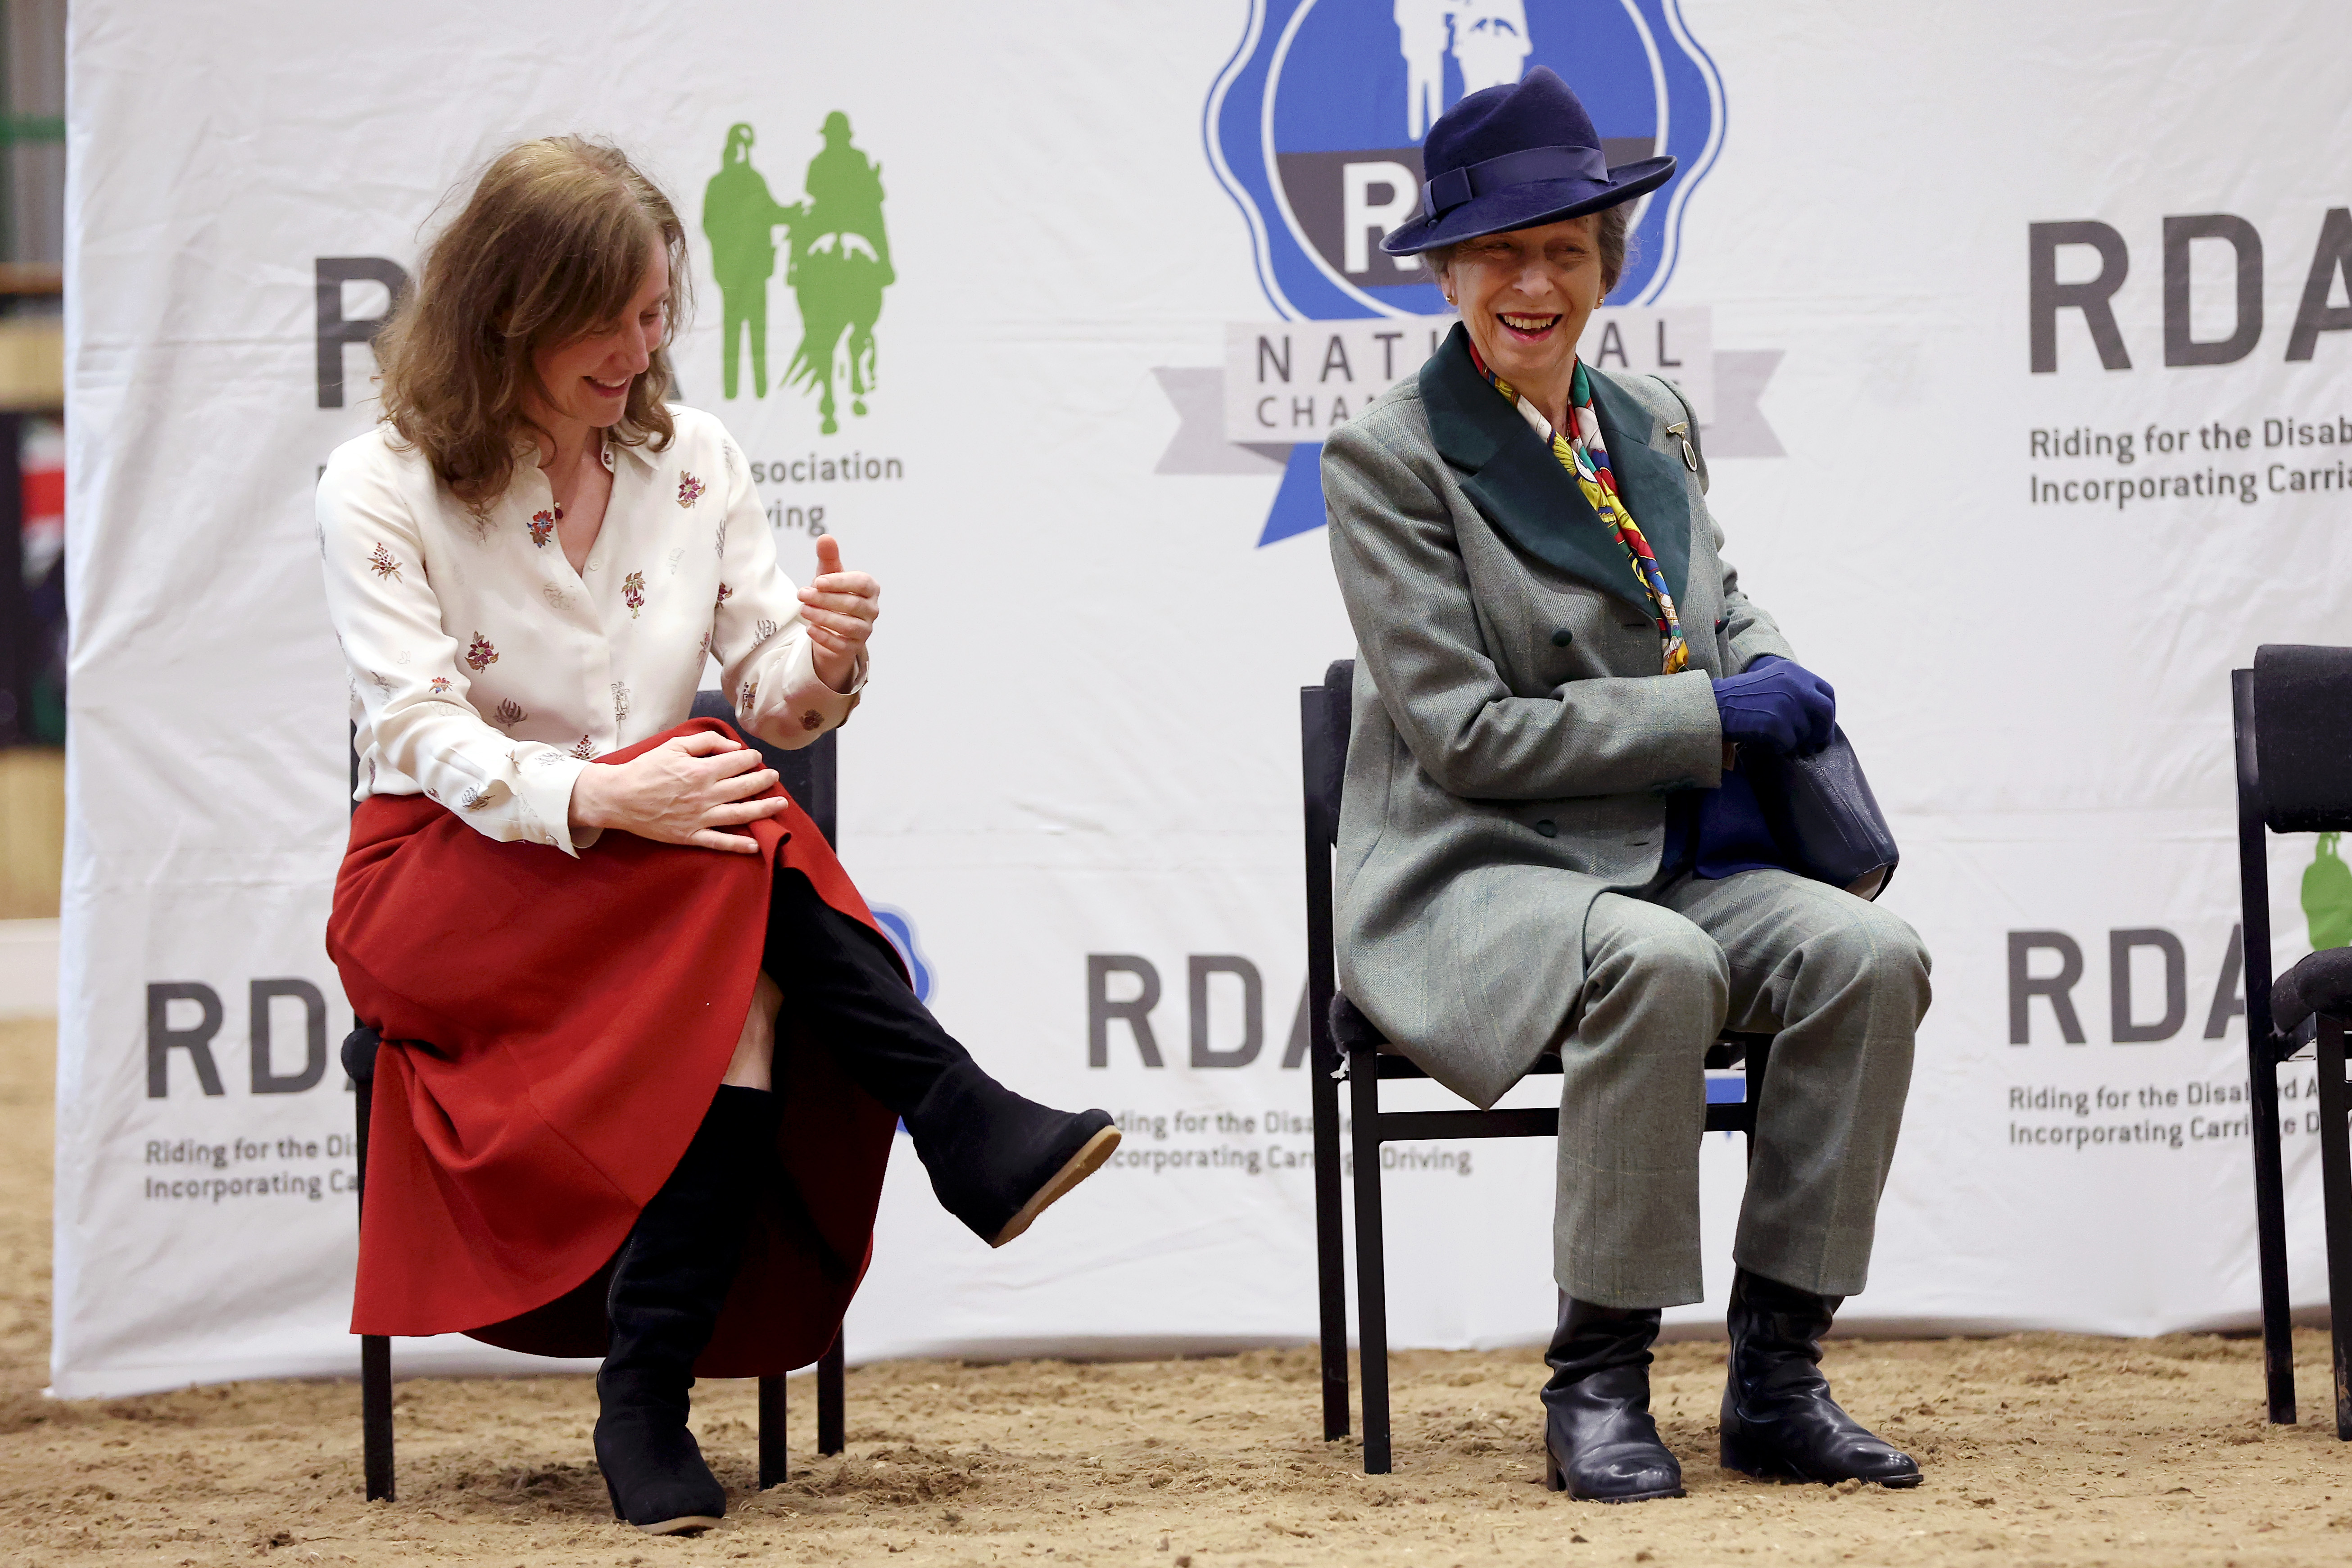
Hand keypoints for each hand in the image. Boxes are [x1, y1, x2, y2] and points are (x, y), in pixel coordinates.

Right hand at [568, 730, 785, 853]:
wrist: (618, 797)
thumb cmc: (645, 769)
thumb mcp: (674, 746)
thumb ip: (706, 742)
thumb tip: (734, 748)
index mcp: (700, 771)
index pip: (737, 763)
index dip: (751, 759)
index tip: (756, 758)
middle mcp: (704, 795)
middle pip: (744, 788)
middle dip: (764, 781)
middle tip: (775, 777)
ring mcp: (698, 818)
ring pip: (739, 815)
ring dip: (763, 810)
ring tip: (780, 804)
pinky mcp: (689, 835)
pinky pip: (718, 842)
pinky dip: (737, 845)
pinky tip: (755, 845)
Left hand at [797, 534, 878, 692]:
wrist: (832, 627)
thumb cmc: (833, 596)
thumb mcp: (828, 576)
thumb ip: (828, 557)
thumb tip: (825, 537)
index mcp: (870, 589)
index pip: (861, 583)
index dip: (840, 582)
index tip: (817, 581)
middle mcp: (872, 610)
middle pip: (852, 604)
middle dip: (825, 599)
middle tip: (802, 594)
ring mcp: (865, 630)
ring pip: (848, 625)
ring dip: (824, 617)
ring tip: (804, 610)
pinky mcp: (853, 648)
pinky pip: (841, 644)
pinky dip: (825, 637)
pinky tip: (809, 629)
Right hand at [1712, 656, 1835, 755]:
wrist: (1714, 706)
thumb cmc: (1741, 698)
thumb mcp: (1772, 681)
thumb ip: (1796, 690)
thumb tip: (1820, 718)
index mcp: (1794, 673)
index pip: (1827, 692)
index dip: (1830, 712)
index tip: (1824, 725)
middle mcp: (1795, 685)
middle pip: (1826, 712)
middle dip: (1823, 731)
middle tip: (1815, 744)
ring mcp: (1786, 705)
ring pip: (1806, 732)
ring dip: (1794, 740)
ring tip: (1774, 737)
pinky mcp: (1776, 724)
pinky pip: (1788, 744)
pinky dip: (1778, 748)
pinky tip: (1764, 740)